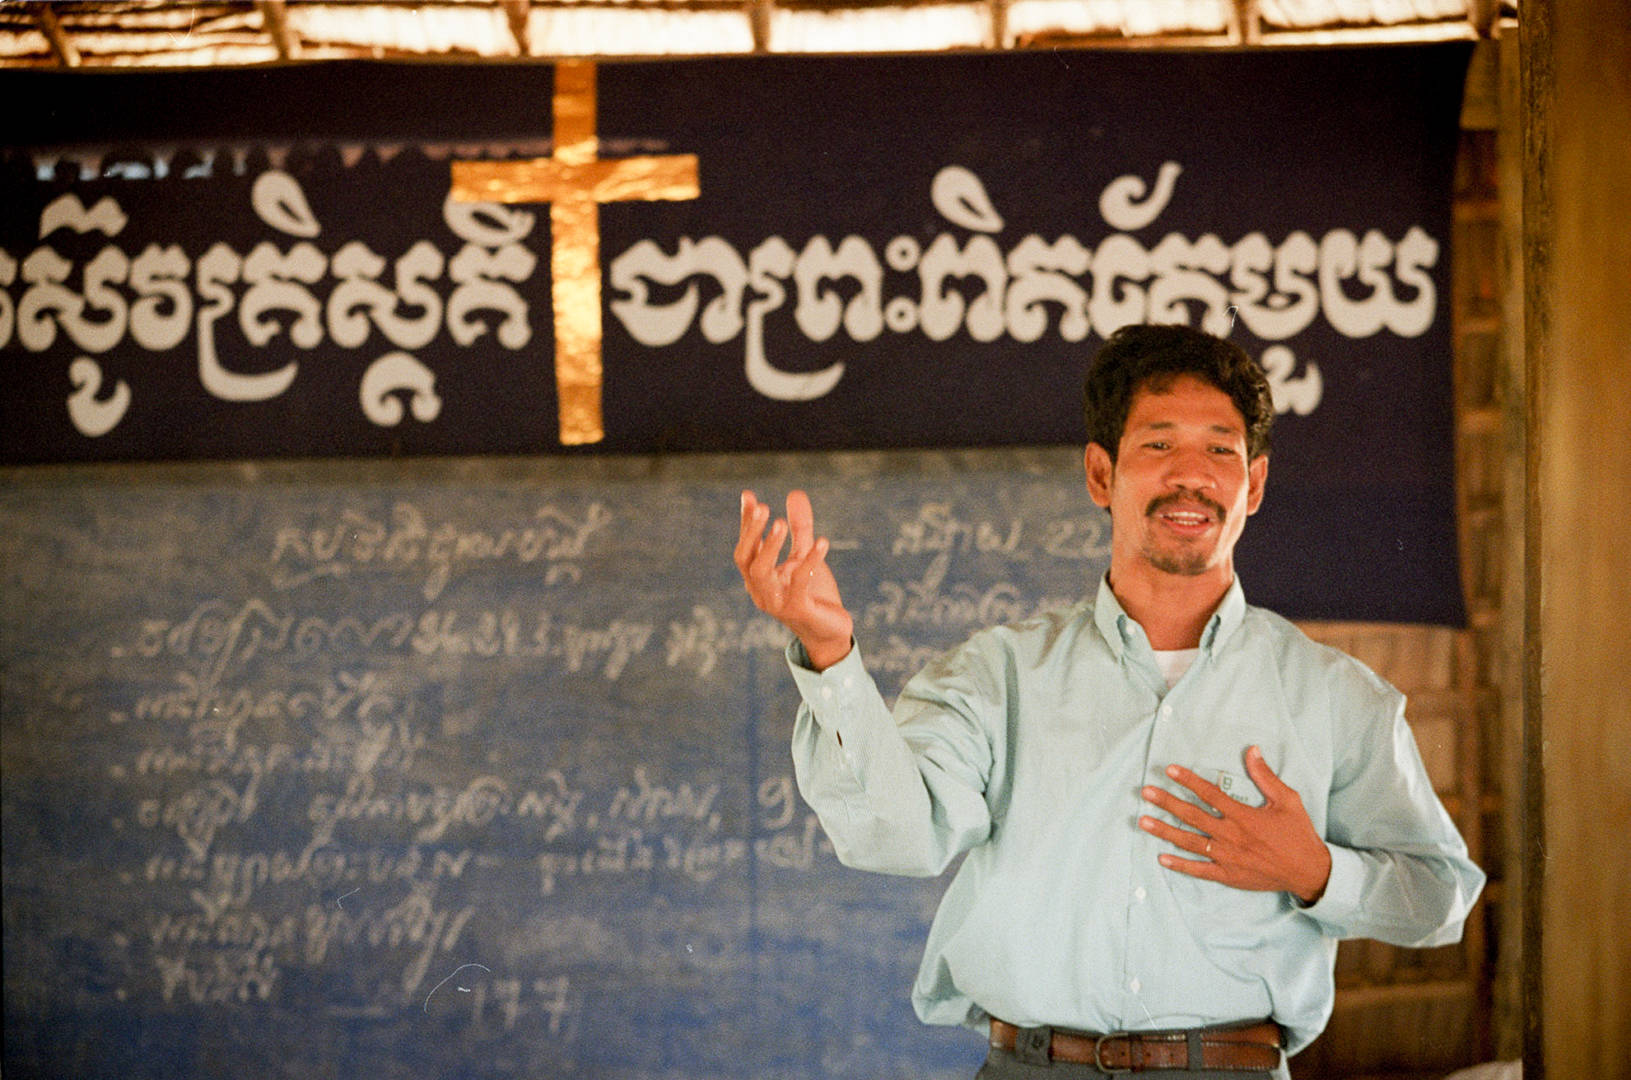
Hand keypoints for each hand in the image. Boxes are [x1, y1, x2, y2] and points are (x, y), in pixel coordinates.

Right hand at [734, 489, 853, 669]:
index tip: (748, 495)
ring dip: (769, 546)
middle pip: (745, 559)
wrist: (830, 632)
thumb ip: (800, 527)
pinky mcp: (798, 610)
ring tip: (780, 522)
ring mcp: (776, 602)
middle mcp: (760, 590)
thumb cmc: (813, 593)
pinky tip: (823, 542)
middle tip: (764, 507)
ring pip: (762, 572)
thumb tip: (794, 493)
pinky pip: (799, 583)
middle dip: (751, 532)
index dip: (746, 522)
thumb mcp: (805, 555)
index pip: (746, 546)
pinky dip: (810, 561)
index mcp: (758, 577)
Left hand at [1138, 745, 1331, 903]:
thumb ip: (1265, 776)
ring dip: (1165, 831)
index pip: (1209, 794)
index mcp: (1243, 816)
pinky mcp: (1228, 875)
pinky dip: (1180, 865)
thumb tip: (1252, 750)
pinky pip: (1199, 870)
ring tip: (1143, 821)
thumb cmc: (1298, 833)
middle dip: (1167, 802)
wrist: (1308, 871)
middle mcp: (1231, 836)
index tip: (1169, 769)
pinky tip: (1162, 859)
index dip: (1188, 780)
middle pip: (1192, 816)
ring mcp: (1227, 857)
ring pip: (1189, 842)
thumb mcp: (1287, 800)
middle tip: (1146, 792)